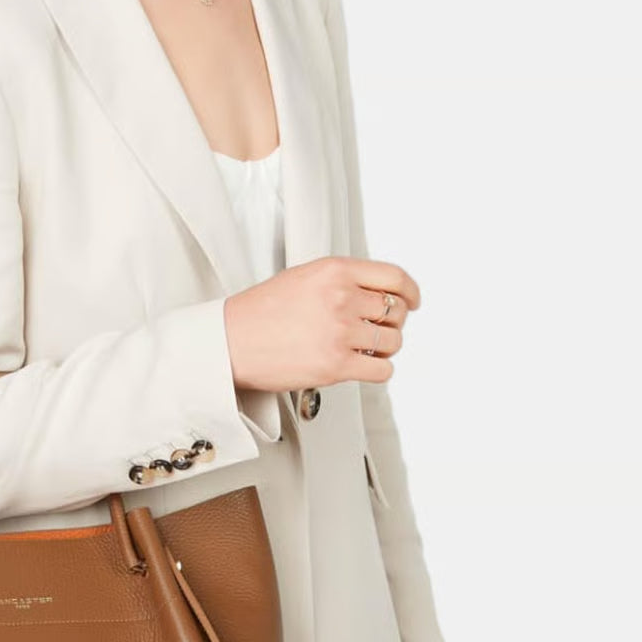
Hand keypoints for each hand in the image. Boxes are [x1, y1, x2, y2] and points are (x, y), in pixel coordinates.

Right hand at [223, 255, 420, 393]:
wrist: (229, 343)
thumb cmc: (259, 313)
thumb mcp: (303, 278)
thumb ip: (340, 281)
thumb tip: (376, 295)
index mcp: (334, 271)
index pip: (394, 278)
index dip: (410, 292)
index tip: (412, 301)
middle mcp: (341, 298)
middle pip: (396, 312)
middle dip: (392, 323)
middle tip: (377, 330)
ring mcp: (340, 332)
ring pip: (392, 342)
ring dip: (383, 349)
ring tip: (363, 349)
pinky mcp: (336, 365)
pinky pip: (382, 370)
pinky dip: (378, 370)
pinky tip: (361, 366)